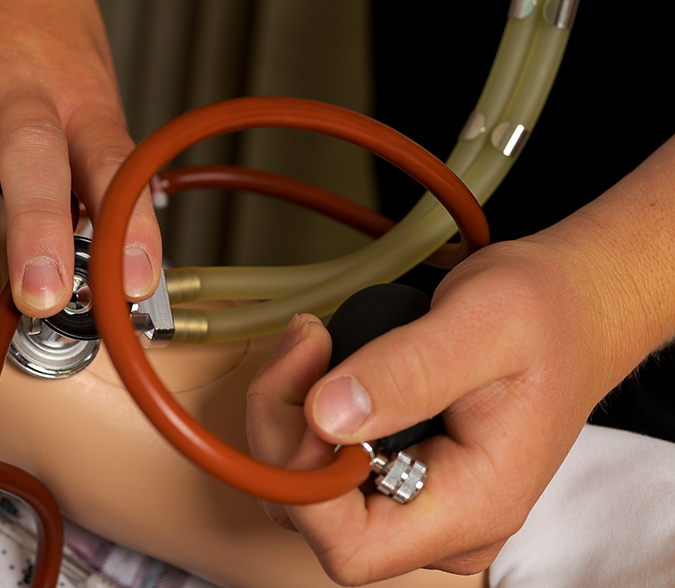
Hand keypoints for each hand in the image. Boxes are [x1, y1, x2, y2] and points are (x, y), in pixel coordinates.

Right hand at [0, 0, 161, 318]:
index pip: (113, 165)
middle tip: (35, 294)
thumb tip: (99, 261)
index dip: (126, 225)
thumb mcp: (86, 89)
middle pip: (32, 157)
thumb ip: (86, 169)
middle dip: (36, 229)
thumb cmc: (38, 31)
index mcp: (77, 99)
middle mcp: (19, 86)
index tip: (127, 284)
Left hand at [246, 237, 654, 583]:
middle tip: (308, 341)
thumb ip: (408, 370)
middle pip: (312, 518)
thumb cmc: (545, 314)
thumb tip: (326, 415)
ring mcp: (414, 506)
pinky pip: (318, 466)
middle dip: (285, 427)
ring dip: (287, 411)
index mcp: (474, 508)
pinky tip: (322, 357)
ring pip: (303, 492)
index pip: (351, 547)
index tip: (309, 392)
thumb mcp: (486, 321)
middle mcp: (440, 525)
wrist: (572, 311)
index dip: (304, 483)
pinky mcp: (393, 478)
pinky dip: (301, 410)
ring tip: (315, 341)